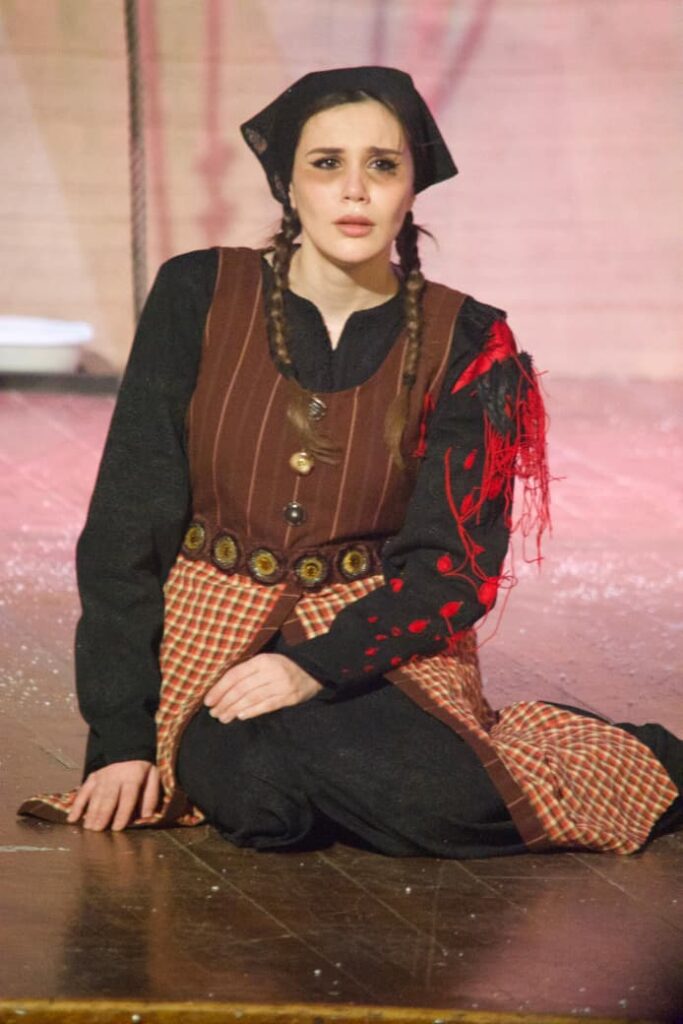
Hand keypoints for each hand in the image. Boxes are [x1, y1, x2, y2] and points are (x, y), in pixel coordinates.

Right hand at [66, 760, 159, 831]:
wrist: (128, 748)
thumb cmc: (142, 769)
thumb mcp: (153, 777)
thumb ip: (151, 796)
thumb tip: (148, 815)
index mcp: (133, 776)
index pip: (127, 796)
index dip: (122, 812)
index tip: (117, 827)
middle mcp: (115, 776)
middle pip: (108, 797)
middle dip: (103, 814)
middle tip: (98, 830)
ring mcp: (102, 776)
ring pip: (95, 796)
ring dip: (91, 812)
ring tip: (88, 827)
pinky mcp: (93, 777)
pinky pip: (83, 791)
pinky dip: (76, 805)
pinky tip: (72, 818)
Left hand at [204, 653, 321, 723]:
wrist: (313, 670)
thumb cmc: (282, 666)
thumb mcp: (265, 662)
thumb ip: (247, 671)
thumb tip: (221, 688)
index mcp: (262, 660)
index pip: (235, 675)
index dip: (219, 688)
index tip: (208, 700)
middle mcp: (271, 671)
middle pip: (241, 689)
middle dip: (224, 702)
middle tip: (213, 712)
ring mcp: (281, 684)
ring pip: (252, 699)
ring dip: (234, 709)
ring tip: (222, 717)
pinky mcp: (290, 697)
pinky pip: (267, 705)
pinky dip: (252, 711)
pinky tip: (241, 716)